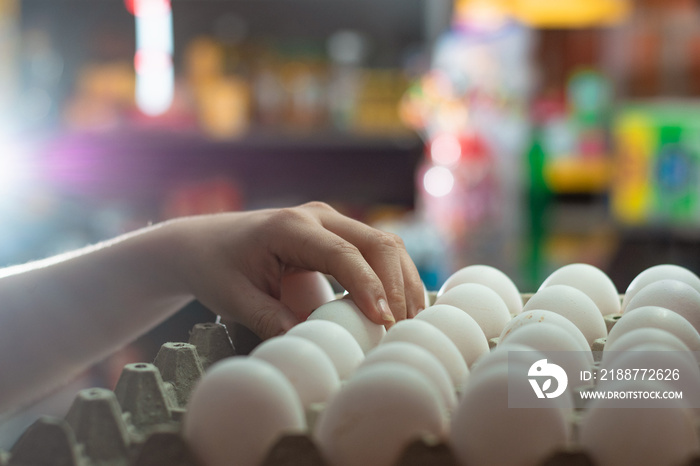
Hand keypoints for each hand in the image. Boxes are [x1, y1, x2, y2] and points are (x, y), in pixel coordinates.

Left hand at [165, 202, 424, 338]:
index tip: (383, 320)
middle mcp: (316, 215)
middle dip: (397, 284)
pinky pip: (374, 248)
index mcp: (290, 227)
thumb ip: (270, 319)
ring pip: (384, 242)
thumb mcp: (234, 299)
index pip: (342, 253)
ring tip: (411, 320)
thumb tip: (312, 344)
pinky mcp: (334, 232)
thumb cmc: (215, 267)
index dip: (367, 285)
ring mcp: (328, 220)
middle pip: (376, 242)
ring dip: (402, 279)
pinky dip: (392, 274)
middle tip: (402, 327)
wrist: (202, 243)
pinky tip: (400, 304)